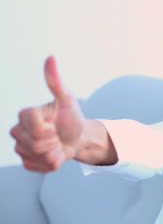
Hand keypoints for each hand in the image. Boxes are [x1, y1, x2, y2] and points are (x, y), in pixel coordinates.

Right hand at [10, 56, 85, 171]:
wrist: (78, 137)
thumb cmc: (72, 117)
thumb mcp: (67, 100)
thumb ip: (55, 82)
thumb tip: (50, 58)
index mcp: (26, 115)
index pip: (36, 130)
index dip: (50, 131)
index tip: (55, 124)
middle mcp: (18, 131)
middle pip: (35, 145)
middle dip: (53, 143)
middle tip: (58, 135)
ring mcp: (21, 147)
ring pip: (36, 158)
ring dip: (53, 154)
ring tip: (57, 145)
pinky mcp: (26, 161)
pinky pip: (37, 168)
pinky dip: (51, 164)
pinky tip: (54, 154)